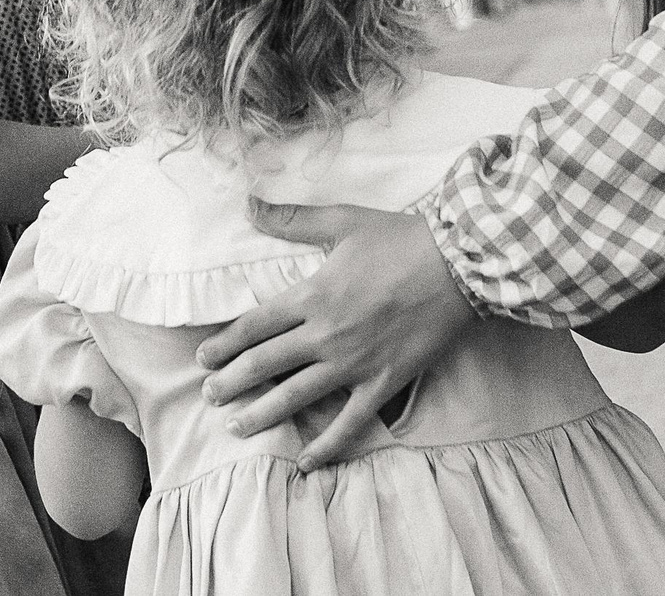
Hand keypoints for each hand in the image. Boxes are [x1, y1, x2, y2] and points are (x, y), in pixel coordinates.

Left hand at [194, 200, 476, 469]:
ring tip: (236, 427)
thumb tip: (249, 203)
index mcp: (312, 296)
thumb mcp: (344, 220)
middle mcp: (325, 335)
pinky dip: (326, 445)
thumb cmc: (402, 239)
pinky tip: (305, 462)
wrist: (460, 265)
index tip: (203, 358)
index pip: (254, 326)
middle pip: (265, 364)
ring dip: (262, 415)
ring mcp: (354, 364)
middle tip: (210, 396)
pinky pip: (349, 422)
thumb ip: (293, 219)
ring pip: (296, 397)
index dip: (224, 344)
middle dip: (231, 383)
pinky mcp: (383, 383)